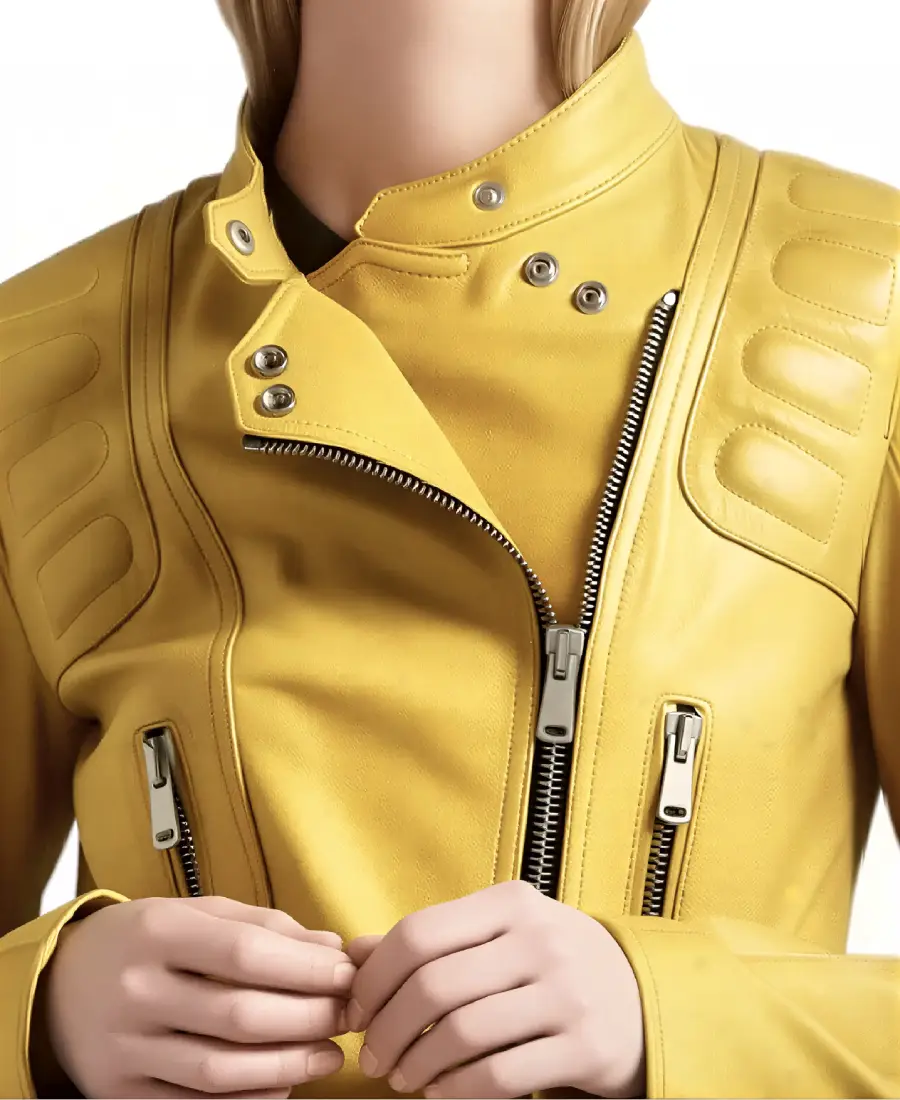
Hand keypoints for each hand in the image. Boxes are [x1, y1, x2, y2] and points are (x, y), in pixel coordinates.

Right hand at [43, 895, 362, 1097]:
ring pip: (221, 1071)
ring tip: (330, 1055)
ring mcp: (125, 1049)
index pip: (246, 954)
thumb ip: (264, 925)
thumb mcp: (196, 912)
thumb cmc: (145, 940)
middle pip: (240, 1016)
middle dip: (308, 1019)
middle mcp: (137, 991)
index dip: (306, 968)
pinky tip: (285, 1083)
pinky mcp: (120, 1094)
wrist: (59, 983)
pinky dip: (249, 1099)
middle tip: (347, 1016)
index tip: (346, 973)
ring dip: (289, 1067)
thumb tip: (331, 948)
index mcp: (157, 931)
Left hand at [343, 880, 645, 1098]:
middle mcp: (541, 940)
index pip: (420, 934)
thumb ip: (431, 941)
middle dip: (388, 1029)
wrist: (642, 998)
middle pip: (434, 986)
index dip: (375, 978)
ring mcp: (567, 992)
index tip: (356, 1010)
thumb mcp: (499, 934)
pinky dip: (456, 1091)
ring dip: (417, 1064)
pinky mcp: (585, 1046)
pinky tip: (439, 1094)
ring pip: (462, 1033)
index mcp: (511, 903)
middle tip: (373, 1056)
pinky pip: (500, 1075)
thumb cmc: (550, 963)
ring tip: (403, 1078)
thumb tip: (352, 953)